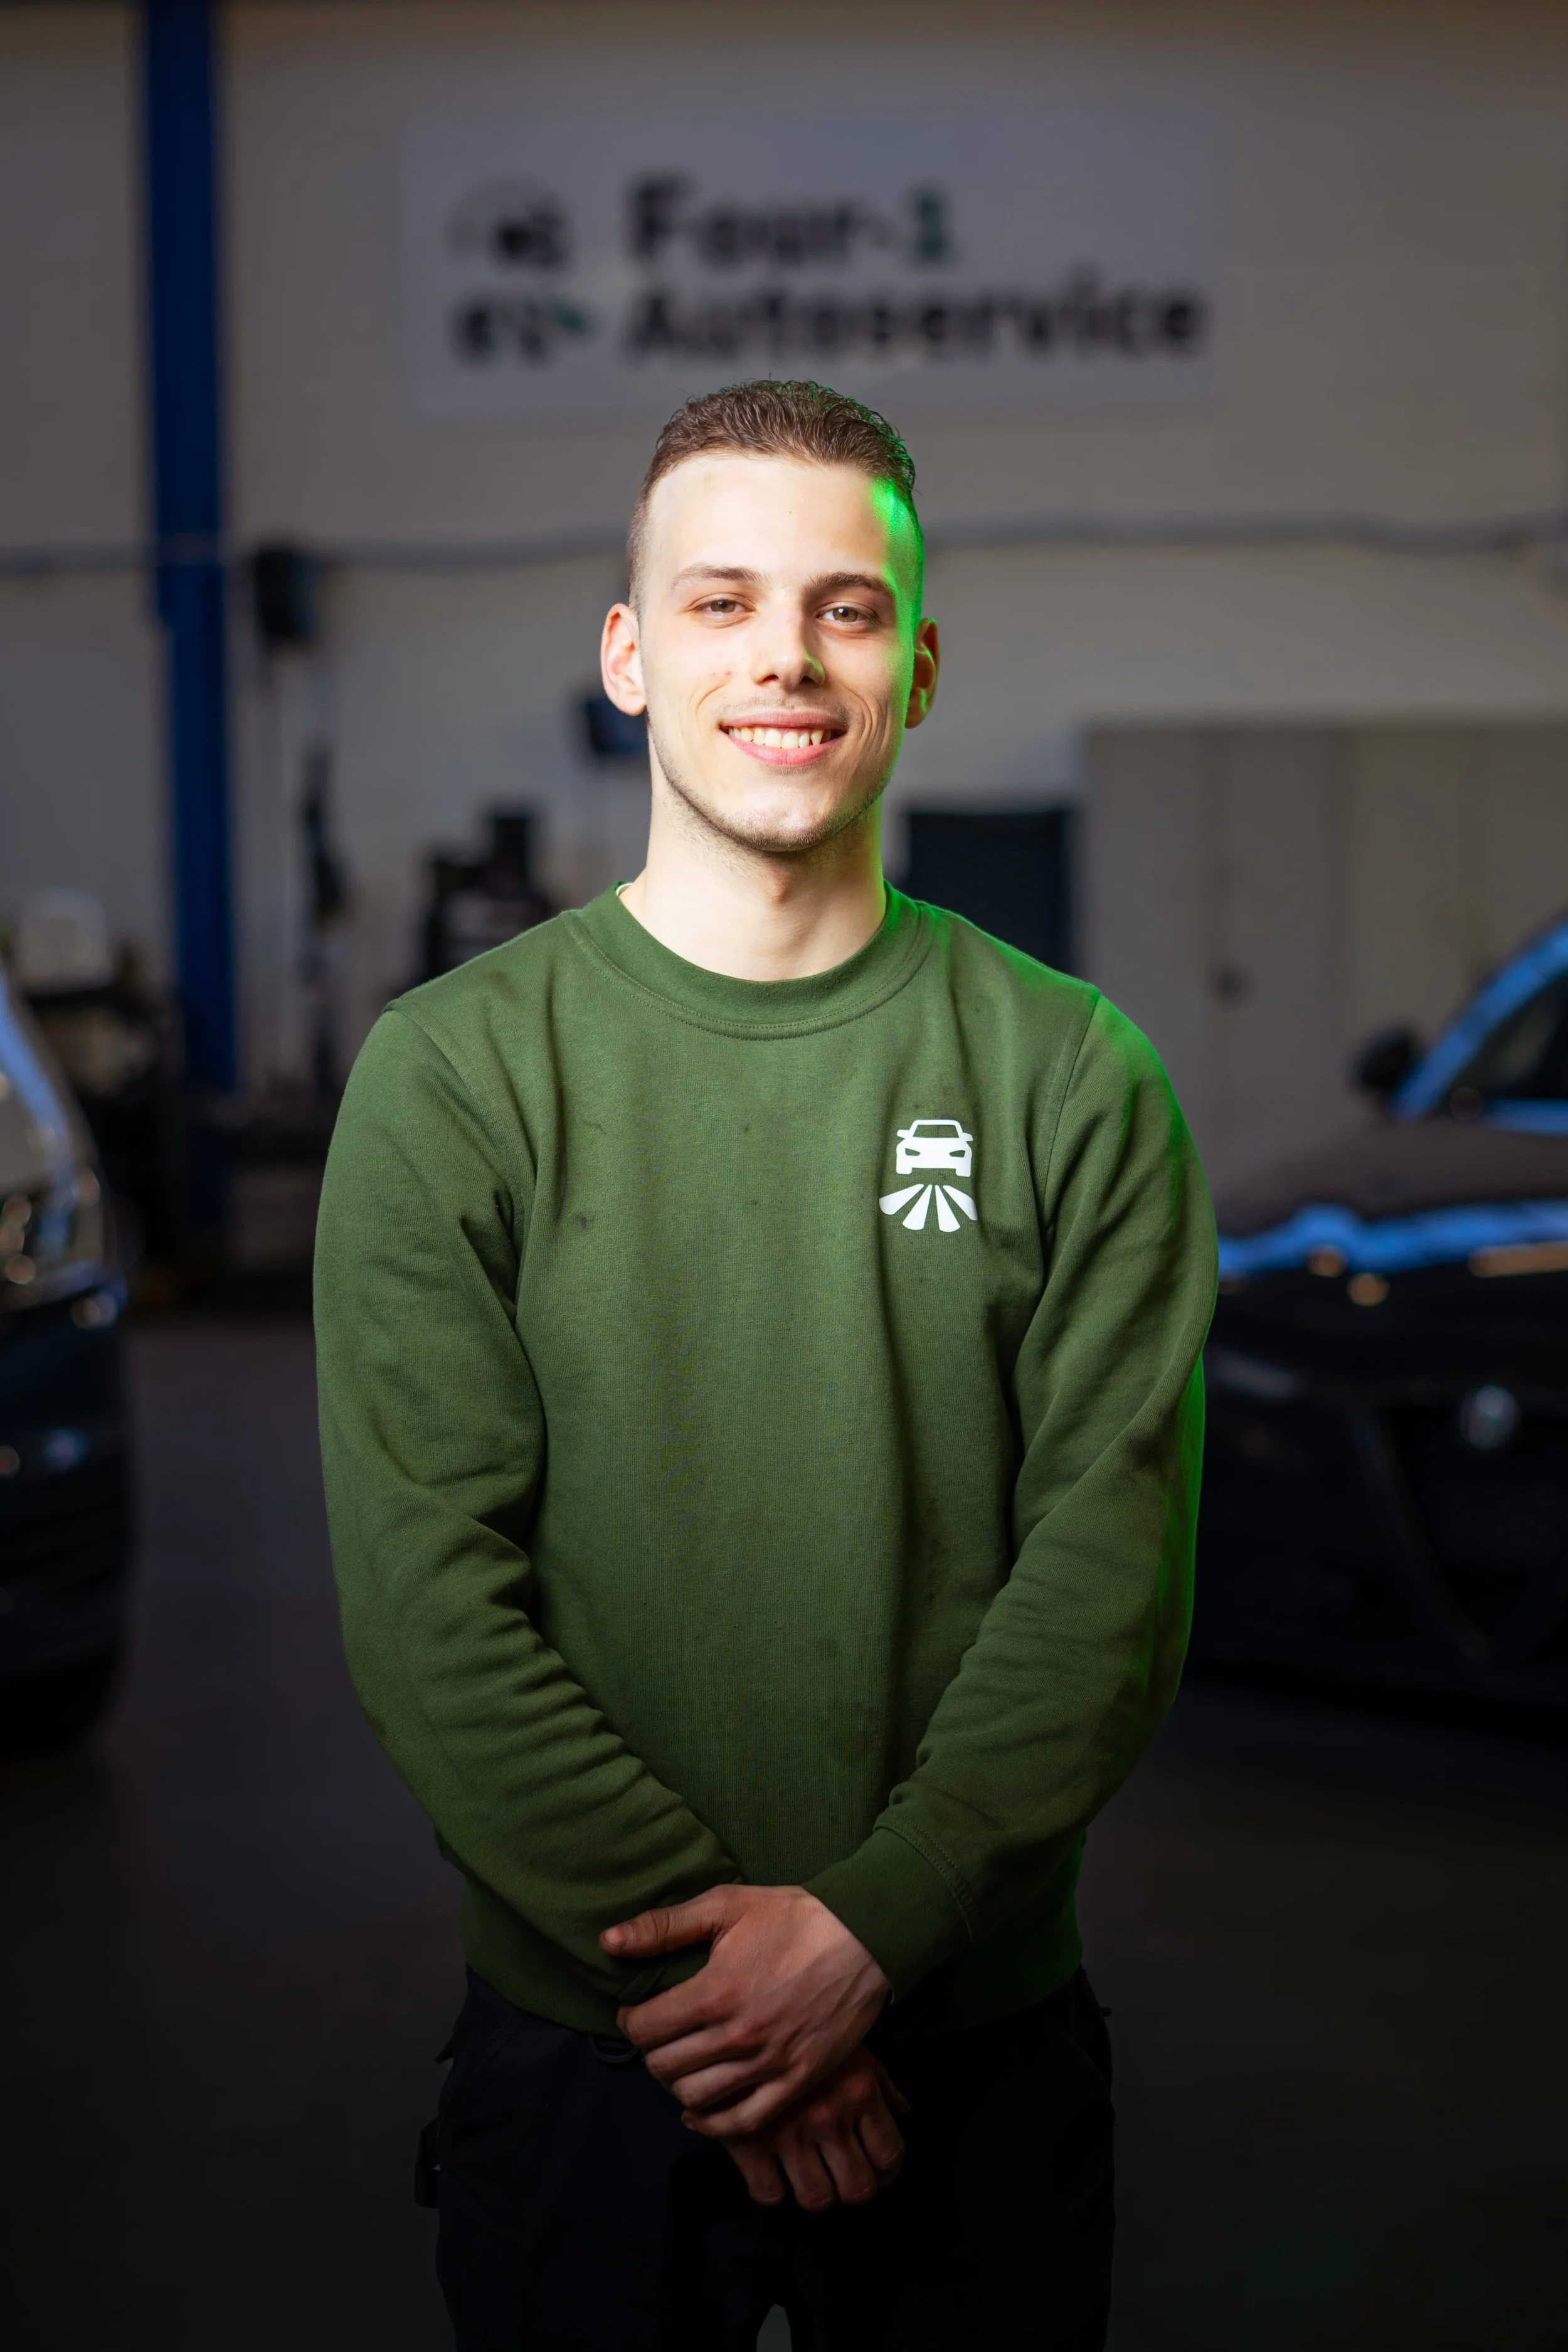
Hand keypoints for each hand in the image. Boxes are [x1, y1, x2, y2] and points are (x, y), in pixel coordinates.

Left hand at [601, 1884, 889, 2135]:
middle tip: (660, 2035)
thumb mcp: (726, 1905)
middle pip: (664, 2067)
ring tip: (682, 2062)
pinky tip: (700, 2111)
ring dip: (678, 2084)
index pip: (644, 2028)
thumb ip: (664, 1927)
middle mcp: (737, 2035)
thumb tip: (608, 1941)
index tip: (638, 2010)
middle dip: (652, 2051)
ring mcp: (769, 2064)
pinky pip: (742, 2122)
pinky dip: (713, 2123)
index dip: (631, 2019)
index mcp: (714, 1991)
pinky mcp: (796, 2082)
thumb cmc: (794, 1916)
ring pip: (696, 2098)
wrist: (865, 1937)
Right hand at [718, 2048, 910, 2212]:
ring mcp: (789, 2135)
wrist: (738, 2016)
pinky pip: (770, 2193)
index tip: (877, 2168)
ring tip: (812, 2176)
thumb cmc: (803, 2030)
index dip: (887, 2171)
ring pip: (817, 2198)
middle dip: (854, 2187)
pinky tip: (775, 2171)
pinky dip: (775, 2189)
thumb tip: (903, 2113)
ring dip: (818, 2192)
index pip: (889, 2156)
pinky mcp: (749, 2142)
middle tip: (844, 2175)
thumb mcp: (850, 2047)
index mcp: (859, 2093)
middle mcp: (829, 2119)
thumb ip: (881, 2083)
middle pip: (857, 2188)